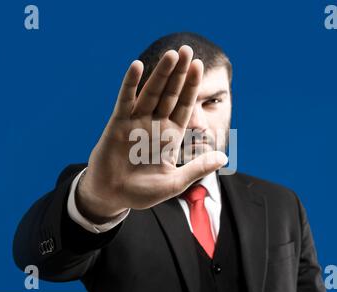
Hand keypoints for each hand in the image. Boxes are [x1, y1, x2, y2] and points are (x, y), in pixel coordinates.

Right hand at [76, 46, 227, 222]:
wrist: (112, 196)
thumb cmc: (143, 192)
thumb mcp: (174, 183)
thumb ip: (196, 169)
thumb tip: (223, 158)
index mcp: (170, 135)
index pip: (184, 106)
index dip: (191, 87)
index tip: (199, 66)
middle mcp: (155, 124)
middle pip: (170, 94)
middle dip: (179, 73)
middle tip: (187, 50)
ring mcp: (136, 122)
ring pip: (151, 92)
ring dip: (160, 74)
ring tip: (171, 54)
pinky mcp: (117, 124)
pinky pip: (125, 100)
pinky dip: (130, 84)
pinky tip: (137, 66)